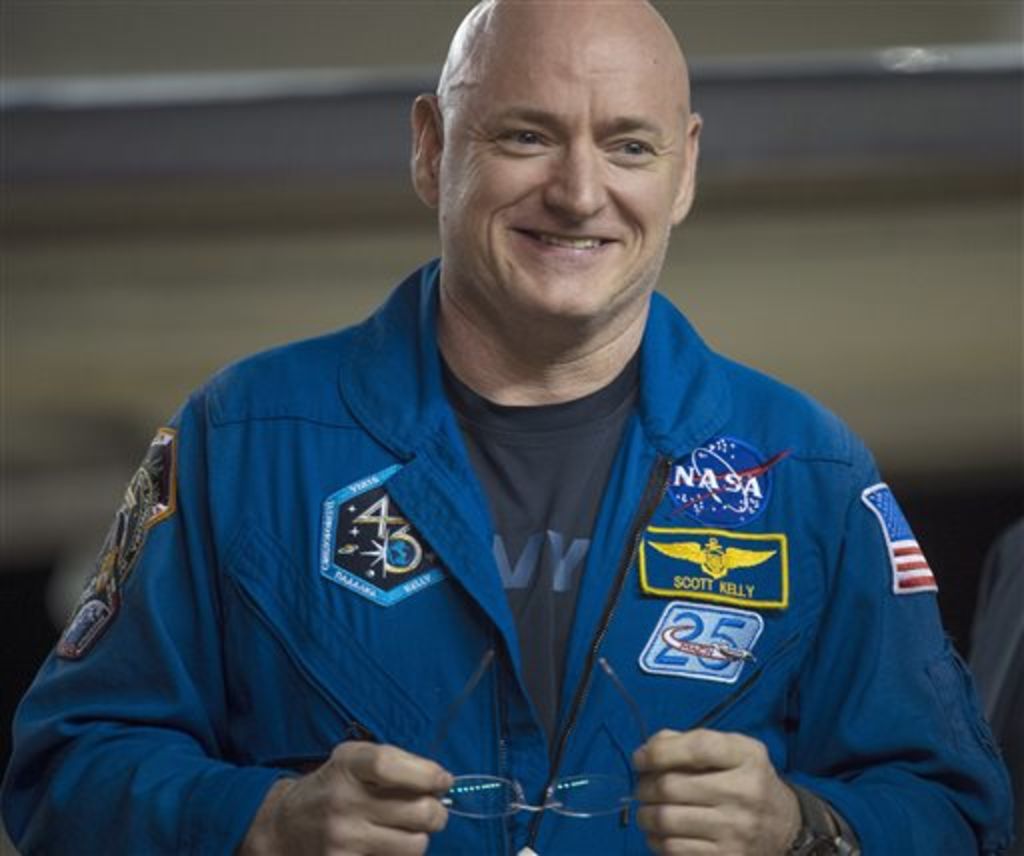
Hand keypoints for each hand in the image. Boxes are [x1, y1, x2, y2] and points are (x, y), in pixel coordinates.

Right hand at [240, 741, 452, 854]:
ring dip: (420, 838)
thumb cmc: (335, 786)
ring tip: (406, 830)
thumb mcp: (355, 758)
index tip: (443, 780)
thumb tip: (443, 782)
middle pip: (418, 812)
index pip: (390, 765)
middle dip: (436, 811)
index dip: (427, 774)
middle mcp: (343, 801)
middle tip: (431, 810)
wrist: (286, 827)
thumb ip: (398, 762)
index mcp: (348, 765)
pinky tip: (387, 846)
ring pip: (414, 845)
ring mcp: (343, 839)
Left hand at [633, 729, 800, 854]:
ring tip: (647, 810)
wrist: (785, 828)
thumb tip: (648, 751)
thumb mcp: (733, 750)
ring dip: (645, 814)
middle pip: (671, 785)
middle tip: (642, 787)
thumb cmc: (746, 780)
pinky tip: (659, 832)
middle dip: (644, 785)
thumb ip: (691, 741)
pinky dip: (656, 839)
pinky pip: (674, 849)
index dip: (659, 751)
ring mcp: (736, 830)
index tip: (640, 759)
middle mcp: (744, 792)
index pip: (696, 748)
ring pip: (666, 819)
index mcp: (747, 757)